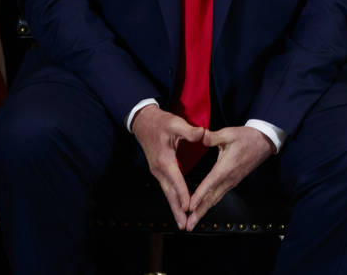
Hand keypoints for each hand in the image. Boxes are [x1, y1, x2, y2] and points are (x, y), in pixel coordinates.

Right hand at [130, 105, 204, 229]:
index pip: (176, 180)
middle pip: (169, 193)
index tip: (189, 206)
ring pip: (167, 192)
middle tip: (184, 224)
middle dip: (177, 209)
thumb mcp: (175, 123)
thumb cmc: (160, 123)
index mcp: (164, 160)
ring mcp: (157, 171)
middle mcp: (159, 169)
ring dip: (174, 207)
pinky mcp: (158, 170)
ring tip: (181, 222)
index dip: (183, 194)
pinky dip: (172, 199)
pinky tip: (177, 207)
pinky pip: (166, 188)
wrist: (143, 122)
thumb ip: (189, 130)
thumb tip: (202, 134)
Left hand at [186, 126, 273, 230]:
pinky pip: (219, 195)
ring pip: (215, 199)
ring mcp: (232, 182)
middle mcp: (228, 179)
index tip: (189, 208)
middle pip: (211, 199)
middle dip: (199, 213)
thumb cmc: (246, 137)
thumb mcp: (229, 133)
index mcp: (225, 168)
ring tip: (193, 222)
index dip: (198, 196)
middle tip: (188, 226)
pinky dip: (209, 204)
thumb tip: (198, 136)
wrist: (265, 142)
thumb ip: (212, 137)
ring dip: (203, 211)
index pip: (209, 184)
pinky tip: (204, 208)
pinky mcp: (234, 181)